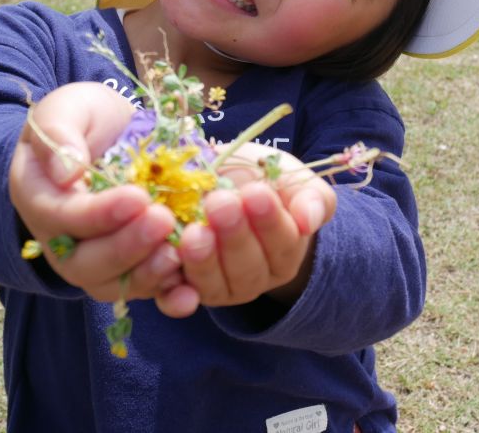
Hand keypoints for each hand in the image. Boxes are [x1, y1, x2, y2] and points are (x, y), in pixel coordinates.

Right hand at [9, 82, 197, 313]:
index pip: (63, 217)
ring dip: (146, 274)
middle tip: (162, 221)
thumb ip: (59, 133)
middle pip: (86, 263)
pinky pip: (145, 289)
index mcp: (41, 198)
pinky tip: (190, 291)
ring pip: (114, 285)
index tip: (137, 197)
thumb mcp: (67, 108)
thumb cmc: (86, 118)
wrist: (113, 134)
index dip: (99, 214)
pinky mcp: (133, 265)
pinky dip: (167, 294)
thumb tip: (66, 172)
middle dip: (126, 247)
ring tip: (177, 253)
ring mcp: (98, 259)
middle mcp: (63, 240)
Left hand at [169, 144, 336, 310]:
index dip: (269, 220)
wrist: (224, 183)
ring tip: (193, 231)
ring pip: (213, 284)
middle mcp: (254, 278)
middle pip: (247, 267)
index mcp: (285, 253)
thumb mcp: (293, 181)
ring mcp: (218, 287)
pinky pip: (175, 297)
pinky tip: (167, 263)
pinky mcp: (183, 289)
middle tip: (221, 204)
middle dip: (233, 236)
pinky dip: (171, 289)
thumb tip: (308, 221)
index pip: (283, 243)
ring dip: (203, 259)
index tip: (256, 193)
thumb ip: (311, 199)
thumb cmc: (263, 180)